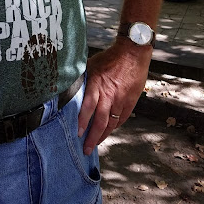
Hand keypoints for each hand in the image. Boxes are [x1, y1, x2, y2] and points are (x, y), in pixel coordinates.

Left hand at [78, 38, 151, 155]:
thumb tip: (70, 88)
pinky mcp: (131, 101)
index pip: (88, 107)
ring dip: (103, 135)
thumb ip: (83, 79)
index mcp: (97, 84)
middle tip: (86, 149)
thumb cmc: (110, 57)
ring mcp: (121, 100)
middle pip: (100, 121)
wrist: (133, 53)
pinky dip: (114, 127)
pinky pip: (121, 118)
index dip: (82, 121)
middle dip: (92, 137)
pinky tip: (108, 131)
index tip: (77, 133)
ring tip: (95, 144)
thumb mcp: (91, 65)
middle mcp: (109, 95)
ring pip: (111, 123)